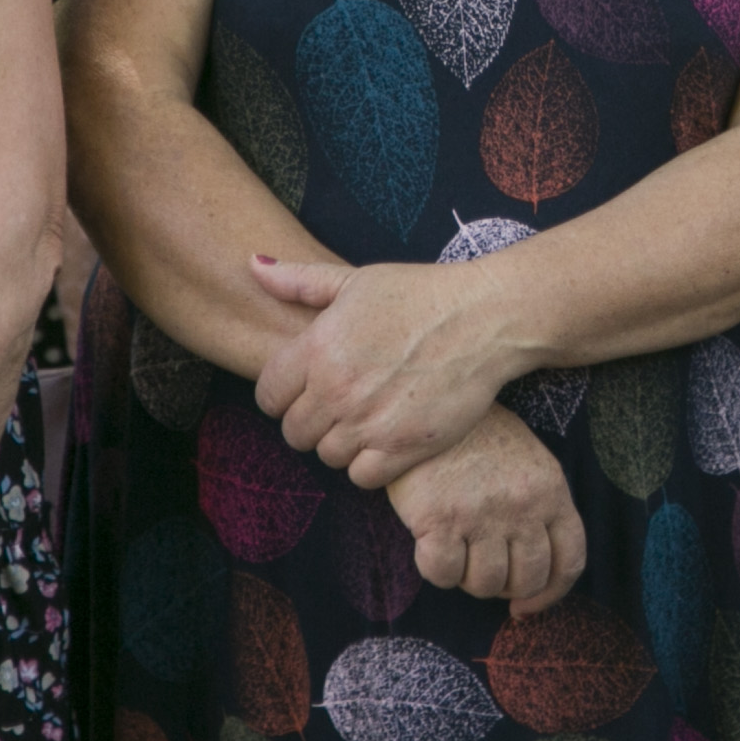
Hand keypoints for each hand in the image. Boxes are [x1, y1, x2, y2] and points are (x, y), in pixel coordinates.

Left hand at [249, 255, 508, 485]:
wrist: (486, 319)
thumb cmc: (421, 294)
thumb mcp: (356, 280)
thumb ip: (299, 281)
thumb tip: (253, 264)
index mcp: (318, 348)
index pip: (267, 397)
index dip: (283, 396)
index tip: (306, 390)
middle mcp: (337, 389)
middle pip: (295, 433)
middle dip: (311, 422)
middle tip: (341, 406)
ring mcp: (369, 421)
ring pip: (327, 456)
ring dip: (343, 443)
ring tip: (366, 419)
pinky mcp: (404, 446)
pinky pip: (363, 476)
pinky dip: (371, 464)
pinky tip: (387, 439)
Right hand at [388, 407, 586, 615]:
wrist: (424, 404)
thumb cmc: (474, 436)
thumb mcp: (525, 461)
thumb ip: (537, 507)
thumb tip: (535, 571)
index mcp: (550, 490)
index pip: (569, 561)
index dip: (550, 594)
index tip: (525, 606)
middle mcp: (523, 505)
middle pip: (527, 580)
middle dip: (503, 588)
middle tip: (481, 570)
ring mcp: (483, 514)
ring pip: (485, 584)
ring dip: (467, 578)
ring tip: (455, 548)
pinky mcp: (440, 520)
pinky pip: (443, 574)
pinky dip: (435, 569)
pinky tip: (429, 543)